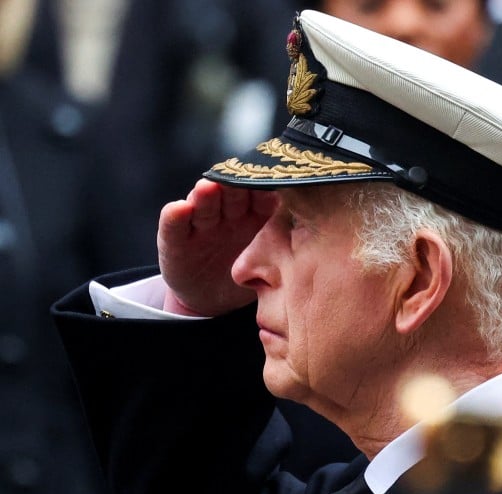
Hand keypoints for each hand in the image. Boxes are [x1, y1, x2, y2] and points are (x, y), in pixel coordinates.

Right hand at [157, 179, 277, 315]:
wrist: (215, 301)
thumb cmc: (252, 275)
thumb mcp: (272, 261)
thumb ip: (288, 243)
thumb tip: (322, 228)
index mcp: (255, 214)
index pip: (261, 196)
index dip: (264, 187)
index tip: (272, 178)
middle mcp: (227, 213)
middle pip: (231, 195)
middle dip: (234, 185)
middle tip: (238, 178)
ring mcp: (200, 224)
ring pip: (203, 205)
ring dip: (205, 196)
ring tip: (207, 189)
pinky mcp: (174, 240)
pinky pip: (173, 226)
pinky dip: (175, 216)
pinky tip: (179, 209)